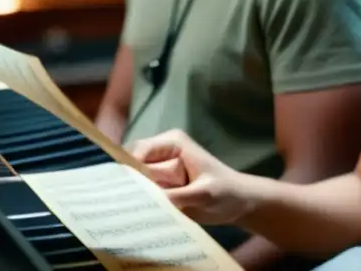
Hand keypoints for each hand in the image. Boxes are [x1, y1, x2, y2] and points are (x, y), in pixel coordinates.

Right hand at [127, 128, 254, 224]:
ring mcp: (159, 170)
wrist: (238, 204)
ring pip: (133, 181)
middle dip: (127, 184)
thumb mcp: (202, 194)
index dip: (128, 169)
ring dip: (132, 196)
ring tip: (128, 213)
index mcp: (173, 142)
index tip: (122, 191)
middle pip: (132, 165)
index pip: (140, 150)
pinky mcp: (159, 186)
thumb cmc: (226, 192)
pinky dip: (138, 204)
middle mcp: (162, 152)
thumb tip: (146, 201)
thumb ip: (176, 196)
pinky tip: (136, 216)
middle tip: (122, 206)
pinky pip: (140, 193)